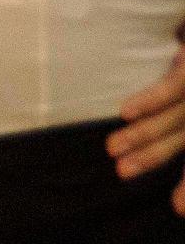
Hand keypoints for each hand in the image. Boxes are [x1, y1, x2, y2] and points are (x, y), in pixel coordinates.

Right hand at [111, 27, 184, 211]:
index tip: (177, 209)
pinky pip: (172, 88)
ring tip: (112, 150)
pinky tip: (125, 112)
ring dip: (143, 137)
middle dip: (154, 158)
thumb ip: (173, 96)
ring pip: (175, 121)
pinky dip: (149, 101)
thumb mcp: (182, 81)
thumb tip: (136, 114)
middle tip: (122, 173)